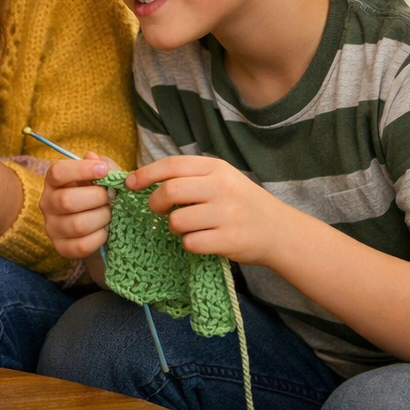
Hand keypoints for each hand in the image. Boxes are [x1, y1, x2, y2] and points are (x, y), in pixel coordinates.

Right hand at [40, 152, 116, 259]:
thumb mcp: (102, 177)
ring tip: (109, 214)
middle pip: (67, 200)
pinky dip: (99, 237)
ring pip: (77, 224)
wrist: (95, 225)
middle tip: (111, 197)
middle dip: (97, 198)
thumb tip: (94, 158)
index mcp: (53, 182)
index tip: (103, 170)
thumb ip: (102, 165)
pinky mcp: (61, 248)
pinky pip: (82, 245)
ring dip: (101, 218)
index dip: (82, 169)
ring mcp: (52, 227)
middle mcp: (47, 203)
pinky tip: (104, 230)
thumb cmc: (96, 195)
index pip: (58, 172)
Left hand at [127, 155, 291, 265]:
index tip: (130, 184)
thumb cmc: (241, 204)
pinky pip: (191, 243)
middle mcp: (222, 187)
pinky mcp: (230, 239)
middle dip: (155, 202)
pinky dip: (189, 244)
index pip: (172, 165)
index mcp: (217, 168)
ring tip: (185, 227)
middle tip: (157, 210)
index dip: (146, 174)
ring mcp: (227, 214)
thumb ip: (191, 177)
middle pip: (170, 190)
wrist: (279, 230)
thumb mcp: (221, 180)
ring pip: (177, 220)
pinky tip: (200, 240)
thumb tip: (145, 180)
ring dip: (173, 227)